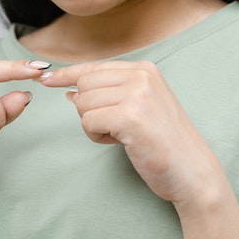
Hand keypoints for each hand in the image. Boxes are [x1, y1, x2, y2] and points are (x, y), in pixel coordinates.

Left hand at [41, 61, 228, 211]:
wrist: (192, 171)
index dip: (67, 74)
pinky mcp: (129, 116)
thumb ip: (109, 94)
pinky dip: (96, 136)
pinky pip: (88, 121)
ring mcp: (136, 94)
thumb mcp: (140, 107)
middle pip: (84, 84)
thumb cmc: (164, 143)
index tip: (46, 78)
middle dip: (88, 109)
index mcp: (144, 69)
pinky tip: (118, 142)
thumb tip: (69, 90)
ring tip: (120, 136)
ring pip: (83, 103)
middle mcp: (141, 76)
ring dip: (93, 125)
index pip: (93, 67)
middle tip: (112, 127)